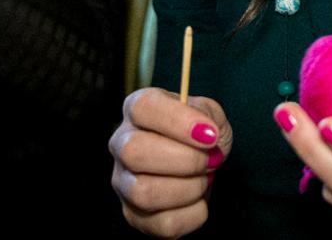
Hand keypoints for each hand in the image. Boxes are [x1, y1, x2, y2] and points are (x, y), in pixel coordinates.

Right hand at [110, 88, 232, 237]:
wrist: (203, 165)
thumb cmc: (200, 134)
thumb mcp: (209, 113)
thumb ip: (206, 114)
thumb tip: (205, 132)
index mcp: (137, 109)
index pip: (143, 107)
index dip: (178, 121)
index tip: (210, 135)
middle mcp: (121, 144)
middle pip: (134, 152)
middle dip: (184, 160)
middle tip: (210, 160)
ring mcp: (123, 182)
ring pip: (144, 193)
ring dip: (189, 188)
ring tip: (204, 179)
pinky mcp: (134, 215)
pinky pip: (163, 223)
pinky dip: (193, 213)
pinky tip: (199, 200)